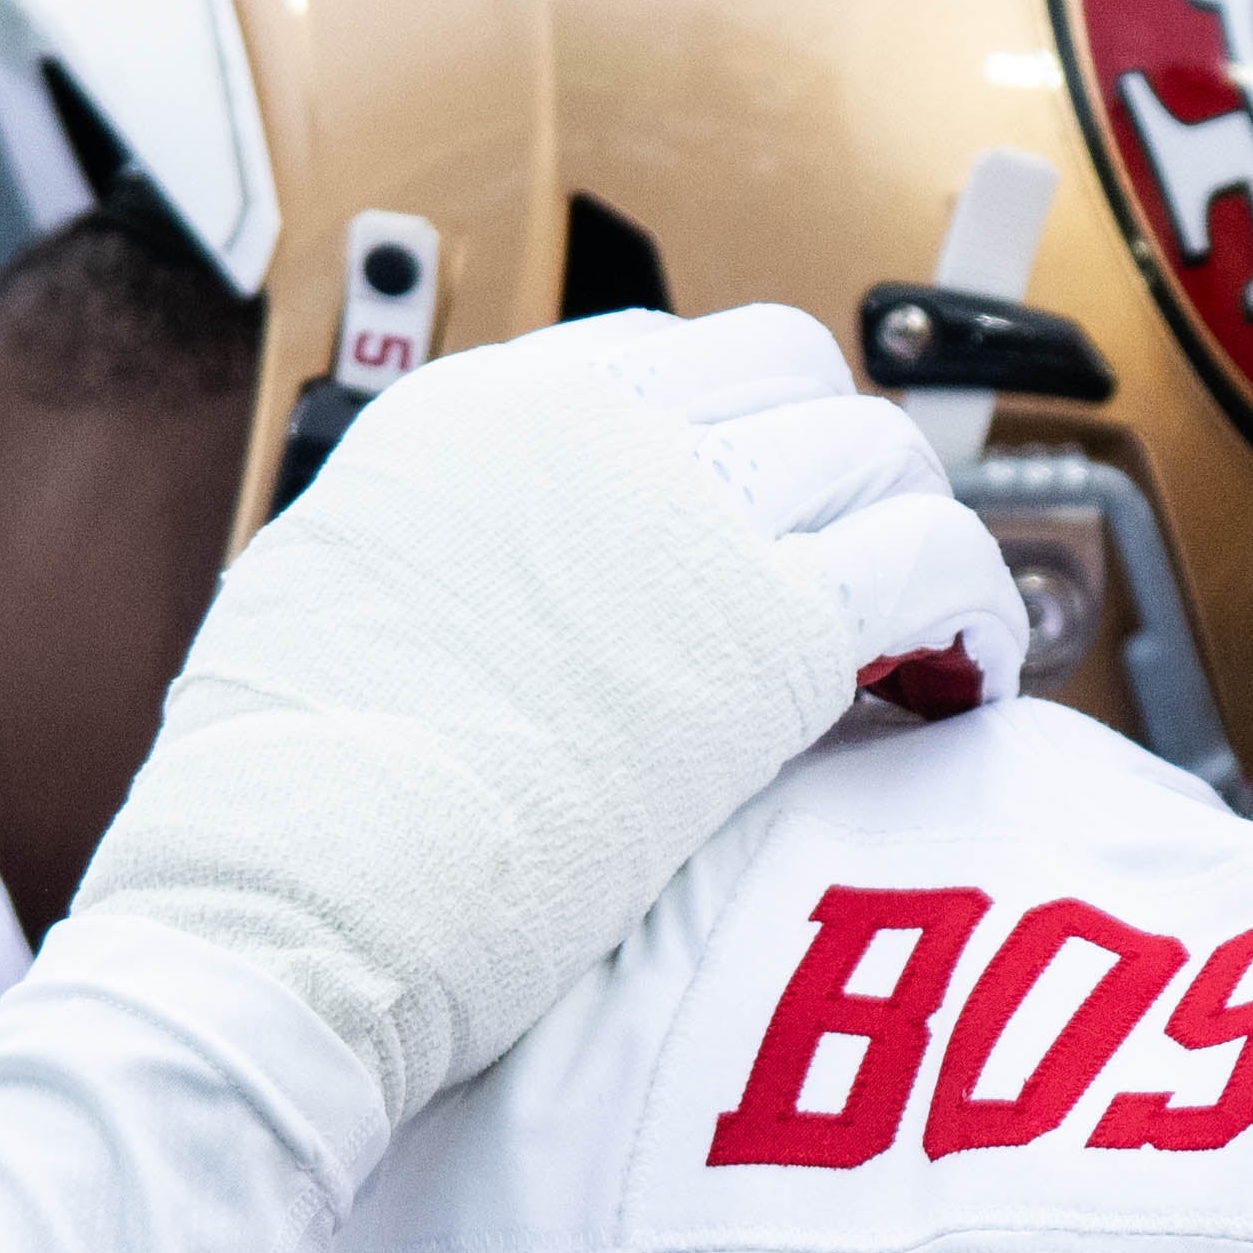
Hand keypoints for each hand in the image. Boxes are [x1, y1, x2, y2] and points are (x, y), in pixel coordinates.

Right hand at [74, 305, 1028, 1124]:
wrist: (297, 893)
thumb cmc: (279, 807)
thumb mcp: (329, 599)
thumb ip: (431, 555)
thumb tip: (486, 584)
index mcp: (474, 412)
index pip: (662, 358)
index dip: (728, 440)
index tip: (747, 519)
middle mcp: (594, 430)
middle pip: (791, 376)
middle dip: (834, 466)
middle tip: (848, 570)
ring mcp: (693, 516)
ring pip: (882, 459)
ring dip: (912, 538)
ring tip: (915, 638)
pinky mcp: (776, 631)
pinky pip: (938, 567)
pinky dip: (973, 615)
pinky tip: (962, 681)